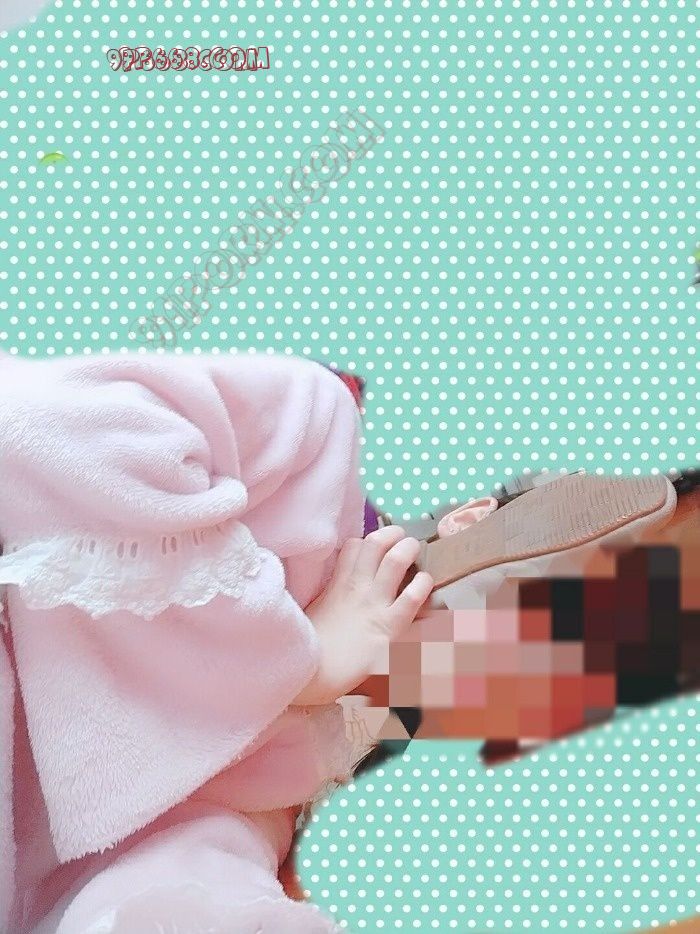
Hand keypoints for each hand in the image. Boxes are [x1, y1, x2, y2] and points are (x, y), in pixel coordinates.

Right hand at [291, 526, 433, 704]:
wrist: (310, 676)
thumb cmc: (311, 649)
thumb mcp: (317, 614)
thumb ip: (332, 599)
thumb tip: (343, 596)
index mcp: (337, 585)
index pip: (354, 546)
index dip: (369, 541)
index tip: (378, 545)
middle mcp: (356, 588)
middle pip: (376, 543)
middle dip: (393, 534)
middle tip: (402, 538)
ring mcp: (373, 605)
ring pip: (396, 561)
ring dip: (409, 549)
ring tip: (415, 549)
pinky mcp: (388, 627)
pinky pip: (412, 598)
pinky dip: (423, 585)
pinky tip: (425, 584)